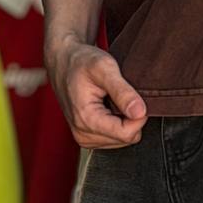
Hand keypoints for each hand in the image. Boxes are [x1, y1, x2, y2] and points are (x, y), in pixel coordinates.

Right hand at [45, 34, 147, 148]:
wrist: (62, 62)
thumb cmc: (81, 61)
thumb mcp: (104, 67)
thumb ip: (123, 91)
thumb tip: (140, 113)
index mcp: (86, 120)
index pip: (127, 134)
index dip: (139, 116)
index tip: (135, 96)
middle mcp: (83, 135)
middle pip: (127, 138)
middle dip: (131, 117)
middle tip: (120, 95)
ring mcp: (85, 139)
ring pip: (123, 140)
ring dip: (124, 120)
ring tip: (111, 99)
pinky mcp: (88, 139)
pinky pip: (116, 138)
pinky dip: (117, 123)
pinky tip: (108, 107)